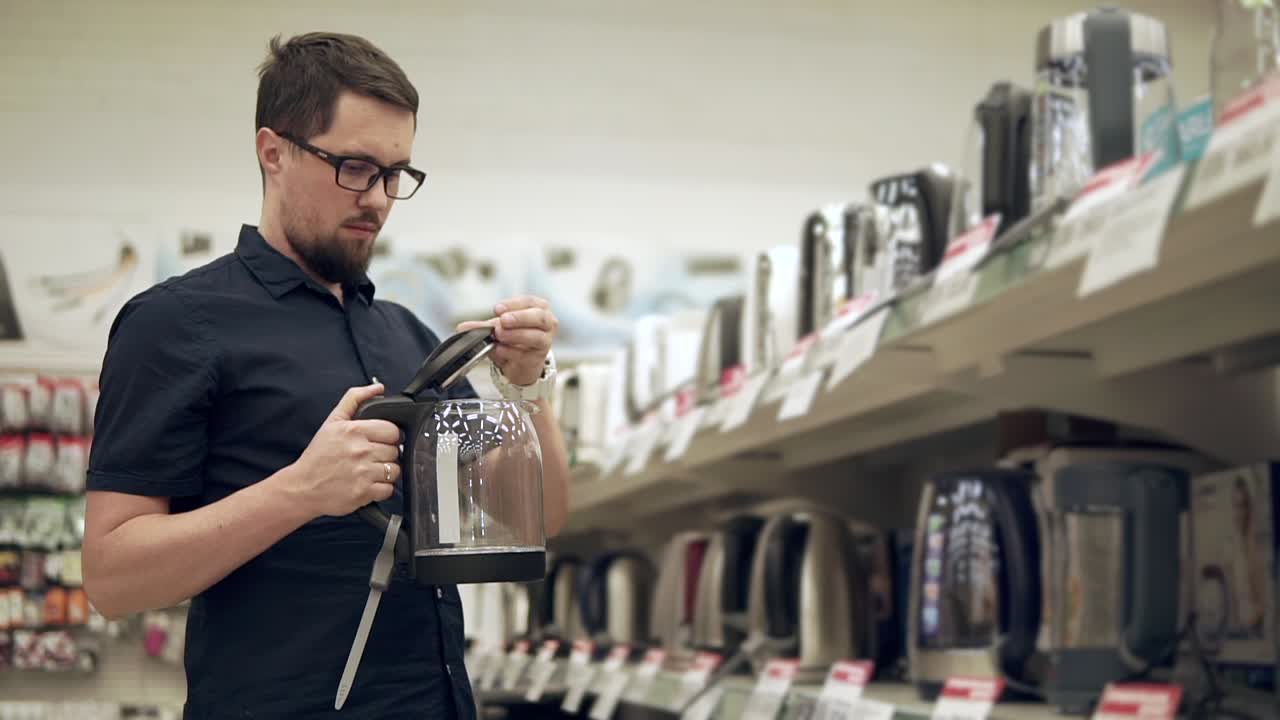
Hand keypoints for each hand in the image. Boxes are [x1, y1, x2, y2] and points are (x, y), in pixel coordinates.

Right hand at [289, 383, 401, 517]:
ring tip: (370, 470)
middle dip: (386, 454)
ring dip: (386, 471)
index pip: (392, 430)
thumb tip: (378, 388)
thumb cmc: (318, 455)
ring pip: (394, 470)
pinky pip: (388, 489)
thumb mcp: (332, 421)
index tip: (380, 441)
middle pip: (395, 451)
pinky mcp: (363, 492)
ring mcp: (363, 473)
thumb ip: (355, 399)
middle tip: (371, 456)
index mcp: (354, 431)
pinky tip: (368, 483)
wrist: (302, 487)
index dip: (389, 436)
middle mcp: (360, 451)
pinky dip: (382, 488)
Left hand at [457, 295, 557, 385]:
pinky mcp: (537, 359)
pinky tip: (499, 349)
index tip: (497, 309)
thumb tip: (462, 328)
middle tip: (502, 321)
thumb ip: (481, 326)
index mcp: (538, 308)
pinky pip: (525, 354)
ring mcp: (544, 342)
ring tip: (499, 334)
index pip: (528, 302)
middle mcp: (546, 324)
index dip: (513, 304)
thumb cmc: (513, 339)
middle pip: (539, 317)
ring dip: (516, 335)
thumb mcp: (496, 328)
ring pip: (536, 337)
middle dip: (520, 318)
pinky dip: (510, 351)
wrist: (519, 364)